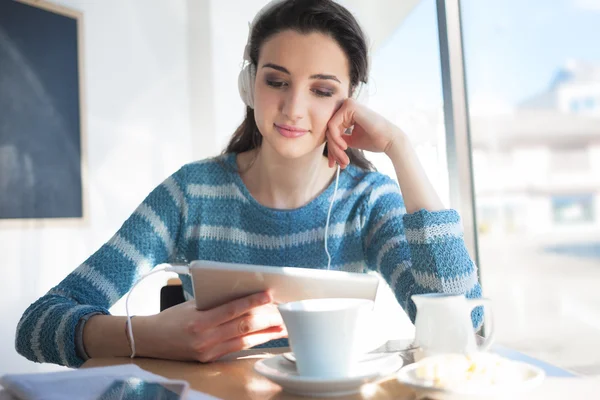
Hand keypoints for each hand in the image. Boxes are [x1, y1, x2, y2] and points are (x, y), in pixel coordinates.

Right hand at [135, 291, 286, 361]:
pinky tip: (267, 335)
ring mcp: (208, 352)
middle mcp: (204, 338)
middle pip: (242, 326)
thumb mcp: (192, 304)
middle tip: (284, 310)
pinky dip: (254, 341)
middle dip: (266, 318)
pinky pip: (237, 349)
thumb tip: (244, 293)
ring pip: (244, 340)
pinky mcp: (210, 360)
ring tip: (283, 325)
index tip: (269, 295)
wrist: (150, 341)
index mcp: (199, 320)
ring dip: (266, 332)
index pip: (232, 309)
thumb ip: (216, 301)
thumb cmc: (172, 317)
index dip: (252, 302)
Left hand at [326, 98, 401, 167]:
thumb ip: (339, 138)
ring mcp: (348, 104)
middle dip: (332, 150)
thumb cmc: (374, 140)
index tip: (333, 163)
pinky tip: (345, 147)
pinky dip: (336, 139)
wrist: (389, 141)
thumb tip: (327, 142)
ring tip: (343, 159)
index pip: (332, 131)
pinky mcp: (349, 106)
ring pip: (330, 129)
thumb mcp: (351, 140)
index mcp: (348, 112)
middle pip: (330, 130)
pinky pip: (333, 125)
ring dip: (334, 147)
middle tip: (337, 164)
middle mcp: (347, 105)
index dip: (332, 148)